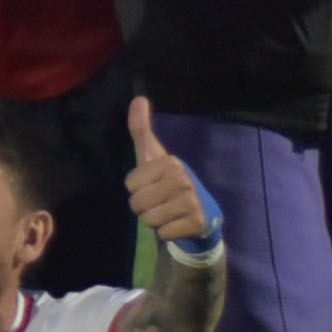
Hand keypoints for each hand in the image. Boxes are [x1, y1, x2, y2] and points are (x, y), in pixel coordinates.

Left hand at [123, 92, 213, 254]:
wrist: (201, 214)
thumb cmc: (169, 183)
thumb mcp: (154, 157)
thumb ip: (142, 130)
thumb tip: (138, 98)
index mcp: (171, 162)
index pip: (130, 185)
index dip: (137, 189)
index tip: (153, 186)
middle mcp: (183, 179)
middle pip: (137, 204)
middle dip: (144, 207)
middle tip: (160, 203)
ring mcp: (192, 201)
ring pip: (149, 219)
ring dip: (155, 221)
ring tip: (168, 213)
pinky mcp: (197, 222)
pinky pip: (163, 233)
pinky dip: (167, 233)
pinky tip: (178, 224)